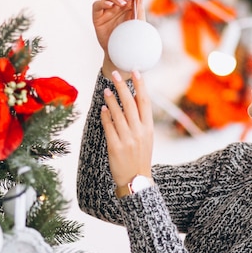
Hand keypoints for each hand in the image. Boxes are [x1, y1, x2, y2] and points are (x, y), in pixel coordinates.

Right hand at [92, 0, 143, 79]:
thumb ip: (139, 8)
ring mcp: (107, 9)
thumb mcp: (139, 24)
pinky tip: (110, 6)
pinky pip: (97, 5)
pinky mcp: (98, 16)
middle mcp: (118, 3)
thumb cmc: (133, 39)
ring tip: (121, 3)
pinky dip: (102, 2)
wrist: (123, 55)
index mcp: (130, 2)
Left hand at [100, 69, 152, 187]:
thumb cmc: (140, 157)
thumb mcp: (146, 138)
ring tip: (106, 90)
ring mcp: (127, 139)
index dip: (140, 85)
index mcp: (148, 128)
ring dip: (111, 99)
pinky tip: (102, 108)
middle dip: (123, 87)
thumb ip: (141, 120)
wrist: (135, 181)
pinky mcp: (115, 147)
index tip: (135, 72)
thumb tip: (134, 98)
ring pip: (118, 114)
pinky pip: (109, 127)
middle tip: (115, 74)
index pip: (145, 102)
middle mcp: (139, 132)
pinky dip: (105, 116)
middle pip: (130, 104)